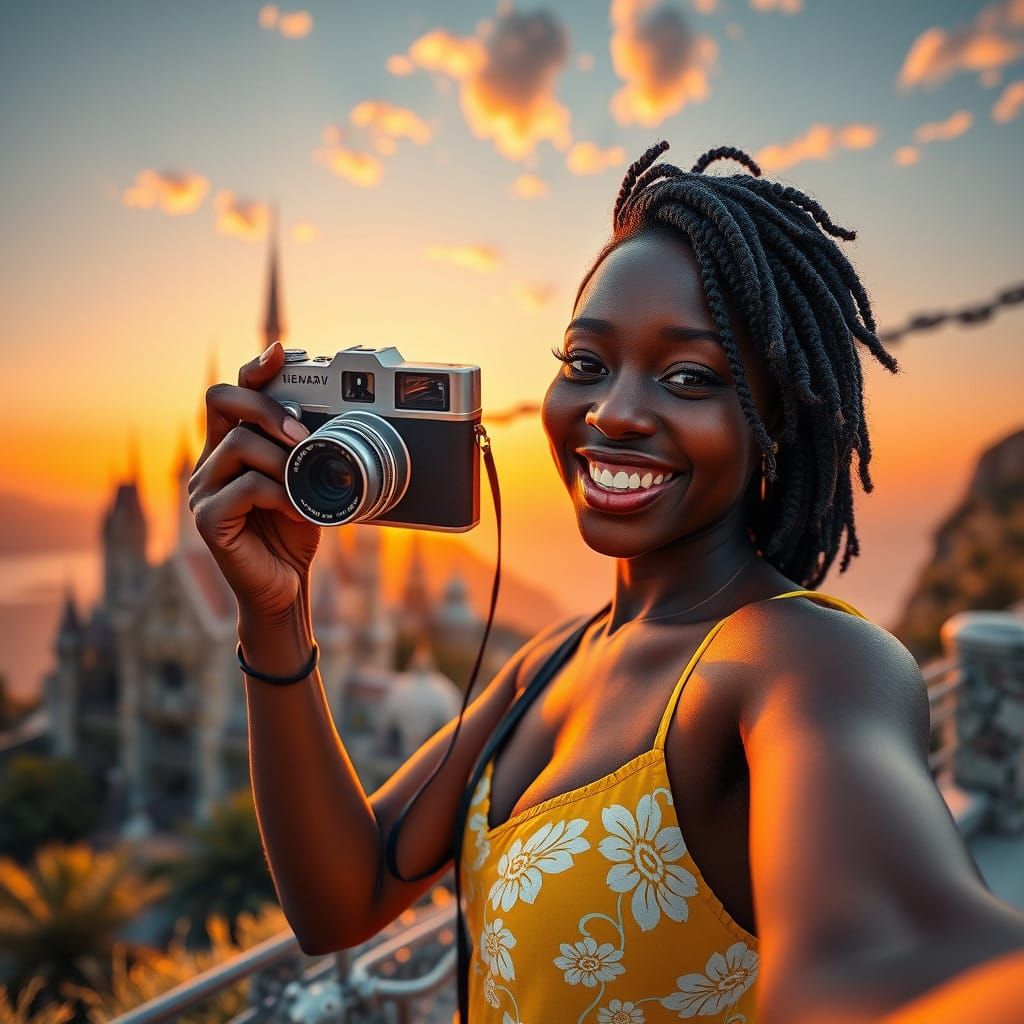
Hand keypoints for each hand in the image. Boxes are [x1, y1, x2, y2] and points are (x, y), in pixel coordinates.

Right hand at [190, 342, 320, 623]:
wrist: (284, 587)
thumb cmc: (292, 534)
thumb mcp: (304, 484)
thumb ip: (302, 454)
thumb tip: (324, 423)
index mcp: (229, 450)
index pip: (231, 396)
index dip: (253, 370)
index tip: (281, 352)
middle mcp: (209, 463)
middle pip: (221, 402)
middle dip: (265, 406)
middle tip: (301, 432)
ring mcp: (202, 490)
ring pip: (237, 443)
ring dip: (282, 459)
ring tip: (305, 484)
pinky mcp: (207, 519)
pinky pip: (244, 487)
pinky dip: (280, 493)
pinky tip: (297, 510)